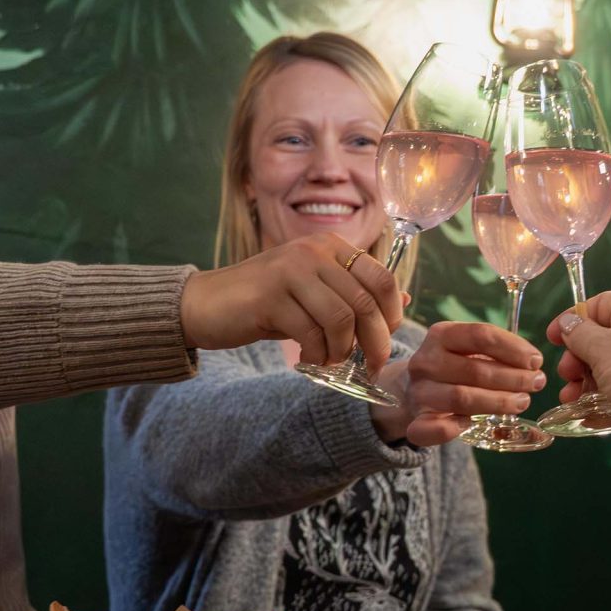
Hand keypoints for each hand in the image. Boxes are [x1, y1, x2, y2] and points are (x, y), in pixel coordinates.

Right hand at [180, 233, 401, 374]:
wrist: (205, 304)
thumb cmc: (266, 302)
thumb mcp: (315, 291)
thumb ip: (354, 292)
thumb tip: (405, 300)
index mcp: (330, 246)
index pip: (382, 277)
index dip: (391, 313)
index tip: (386, 337)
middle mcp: (313, 251)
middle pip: (366, 301)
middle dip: (375, 341)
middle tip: (371, 365)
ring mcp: (291, 271)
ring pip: (342, 319)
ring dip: (343, 350)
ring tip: (332, 362)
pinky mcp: (271, 297)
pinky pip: (312, 333)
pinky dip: (317, 355)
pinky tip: (308, 361)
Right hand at [369, 322, 545, 446]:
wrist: (409, 391)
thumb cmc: (452, 367)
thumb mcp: (468, 349)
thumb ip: (497, 352)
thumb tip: (533, 364)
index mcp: (441, 335)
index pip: (481, 335)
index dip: (514, 348)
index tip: (537, 360)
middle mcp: (425, 361)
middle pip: (476, 369)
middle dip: (514, 378)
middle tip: (537, 383)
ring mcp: (418, 392)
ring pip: (462, 397)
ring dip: (498, 402)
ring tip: (522, 402)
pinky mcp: (415, 422)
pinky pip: (436, 429)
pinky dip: (459, 427)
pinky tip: (476, 423)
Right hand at [545, 291, 610, 423]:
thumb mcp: (602, 346)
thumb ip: (579, 334)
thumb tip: (569, 324)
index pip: (600, 304)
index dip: (573, 319)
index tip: (553, 338)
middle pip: (602, 339)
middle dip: (577, 357)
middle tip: (567, 374)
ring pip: (609, 369)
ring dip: (585, 383)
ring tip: (571, 398)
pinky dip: (601, 402)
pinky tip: (584, 414)